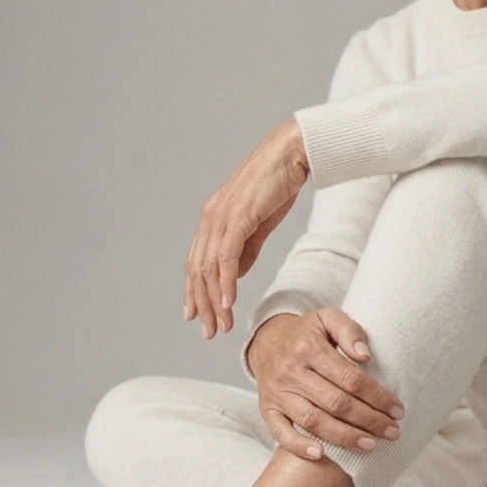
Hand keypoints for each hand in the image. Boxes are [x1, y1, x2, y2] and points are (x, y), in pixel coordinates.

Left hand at [183, 119, 309, 339]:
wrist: (292, 154)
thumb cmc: (277, 184)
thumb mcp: (258, 224)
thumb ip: (245, 248)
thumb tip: (234, 274)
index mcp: (212, 219)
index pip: (196, 262)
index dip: (194, 292)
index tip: (197, 316)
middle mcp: (210, 218)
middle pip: (197, 270)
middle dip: (202, 304)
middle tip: (208, 331)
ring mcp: (221, 216)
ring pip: (209, 267)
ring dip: (214, 300)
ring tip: (221, 324)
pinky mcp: (238, 216)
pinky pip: (226, 256)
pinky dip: (225, 282)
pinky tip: (229, 301)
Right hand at [248, 309, 404, 460]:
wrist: (267, 341)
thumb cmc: (306, 333)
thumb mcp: (328, 318)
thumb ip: (349, 331)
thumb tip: (365, 356)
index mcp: (308, 348)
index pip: (350, 378)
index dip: (376, 396)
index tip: (397, 410)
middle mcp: (291, 372)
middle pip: (336, 402)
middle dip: (368, 420)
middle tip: (392, 432)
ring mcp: (278, 393)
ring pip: (313, 421)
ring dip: (344, 437)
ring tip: (370, 445)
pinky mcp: (267, 410)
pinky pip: (280, 432)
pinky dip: (299, 446)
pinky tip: (321, 455)